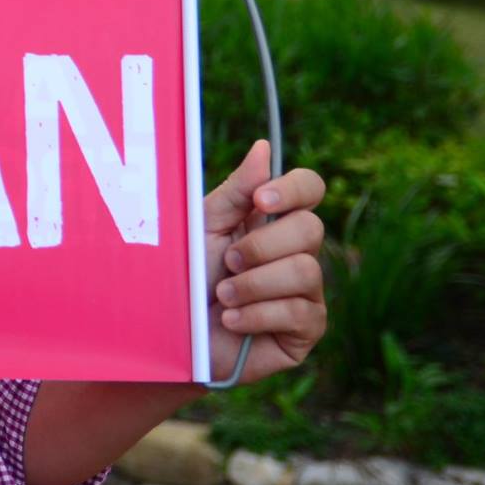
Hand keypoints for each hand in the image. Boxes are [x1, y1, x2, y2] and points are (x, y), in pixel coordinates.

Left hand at [203, 139, 327, 383]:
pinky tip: (231, 320)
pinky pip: (299, 312)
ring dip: (254, 284)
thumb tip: (264, 148)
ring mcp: (306, 292)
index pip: (309, 189)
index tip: (261, 199)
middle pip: (311, 228)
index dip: (294, 188)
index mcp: (271, 221)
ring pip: (306, 271)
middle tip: (228, 262)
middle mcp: (297, 252)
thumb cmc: (186, 278)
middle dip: (261, 246)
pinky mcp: (307, 330)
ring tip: (222, 294)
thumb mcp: (204, 228)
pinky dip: (257, 314)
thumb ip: (236, 192)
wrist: (174, 336)